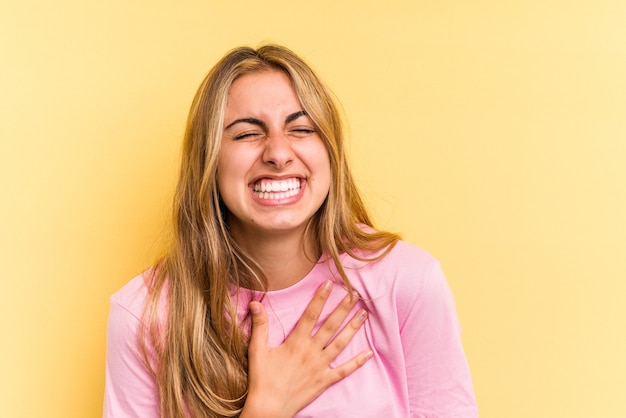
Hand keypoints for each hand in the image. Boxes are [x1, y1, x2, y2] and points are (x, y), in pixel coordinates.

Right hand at [240, 281, 371, 417]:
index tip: (329, 283)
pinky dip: (357, 362)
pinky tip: (368, 353)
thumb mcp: (257, 349)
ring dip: (353, 328)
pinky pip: (344, 371)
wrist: (269, 408)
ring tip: (364, 314)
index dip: (320, 298)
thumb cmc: (262, 379)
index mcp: (296, 342)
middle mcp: (311, 352)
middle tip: (355, 293)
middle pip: (331, 326)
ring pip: (341, 344)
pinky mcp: (324, 381)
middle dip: (343, 308)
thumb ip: (259, 325)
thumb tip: (255, 302)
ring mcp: (320, 366)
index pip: (310, 315)